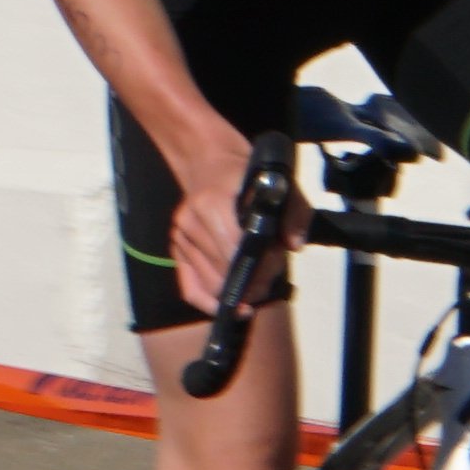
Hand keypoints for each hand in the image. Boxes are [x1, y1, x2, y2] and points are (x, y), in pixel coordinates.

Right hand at [165, 140, 277, 332]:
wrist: (210, 163)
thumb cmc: (249, 175)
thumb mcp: (280, 185)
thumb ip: (293, 212)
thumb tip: (294, 244)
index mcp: (213, 203)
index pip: (238, 248)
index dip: (261, 264)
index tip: (277, 266)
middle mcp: (191, 223)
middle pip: (224, 269)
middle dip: (252, 280)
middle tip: (271, 279)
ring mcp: (180, 238)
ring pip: (210, 283)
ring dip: (237, 290)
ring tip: (257, 286)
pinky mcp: (175, 251)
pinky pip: (190, 288)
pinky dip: (210, 302)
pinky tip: (231, 306)